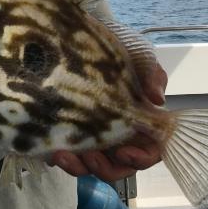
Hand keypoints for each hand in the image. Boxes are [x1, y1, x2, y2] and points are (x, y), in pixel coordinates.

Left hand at [50, 60, 167, 180]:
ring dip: (78, 167)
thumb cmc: (122, 52)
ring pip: (90, 165)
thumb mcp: (141, 58)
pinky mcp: (72, 132)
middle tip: (89, 156)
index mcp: (142, 124)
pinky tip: (51, 149)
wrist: (88, 41)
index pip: (149, 152)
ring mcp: (96, 136)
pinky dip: (60, 156)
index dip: (140, 159)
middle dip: (103, 168)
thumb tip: (156, 98)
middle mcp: (121, 135)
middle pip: (118, 167)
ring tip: (62, 155)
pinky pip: (68, 153)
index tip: (124, 152)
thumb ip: (153, 75)